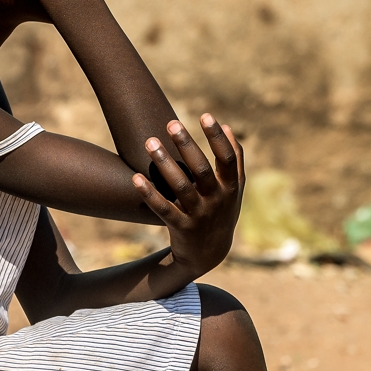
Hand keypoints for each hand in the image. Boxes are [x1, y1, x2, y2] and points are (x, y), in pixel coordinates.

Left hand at [134, 114, 244, 279]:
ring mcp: (198, 215)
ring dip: (165, 163)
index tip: (205, 115)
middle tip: (171, 123)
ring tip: (150, 142)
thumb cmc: (221, 212)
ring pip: (181, 187)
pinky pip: (163, 209)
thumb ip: (234, 160)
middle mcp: (216, 200)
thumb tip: (227, 127)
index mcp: (230, 187)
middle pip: (202, 169)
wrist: (209, 255)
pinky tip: (135, 178)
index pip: (227, 158)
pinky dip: (150, 194)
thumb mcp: (234, 190)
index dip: (217, 137)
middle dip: (187, 145)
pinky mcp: (180, 228)